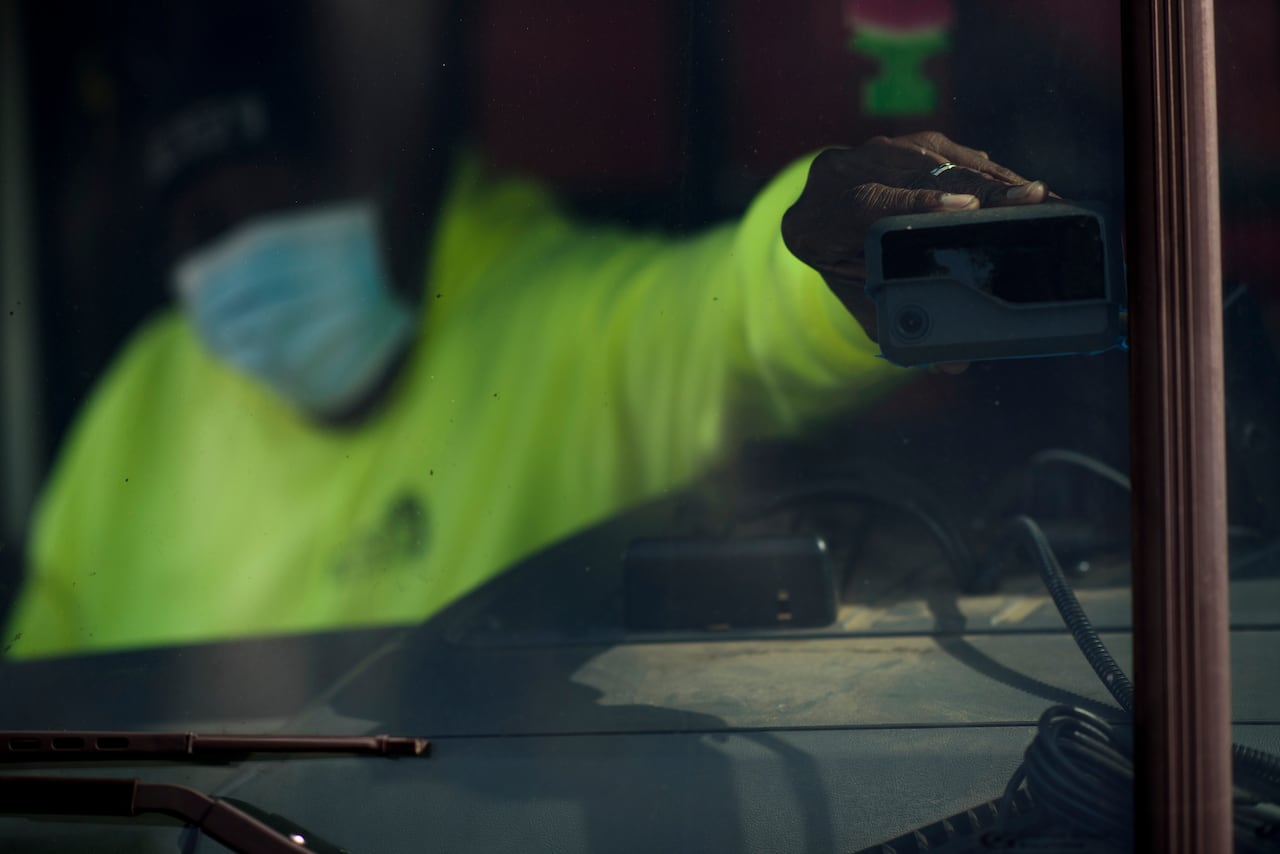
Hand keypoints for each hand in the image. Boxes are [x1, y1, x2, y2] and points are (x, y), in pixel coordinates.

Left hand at [781, 131, 1048, 343]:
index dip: (917, 203)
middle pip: (911, 174)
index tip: (965, 207)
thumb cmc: (848, 275)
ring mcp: (869, 152)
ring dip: (993, 176)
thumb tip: (954, 365)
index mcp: (816, 221)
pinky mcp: (904, 142)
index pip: (866, 204)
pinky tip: (1027, 189)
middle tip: (1033, 199)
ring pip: (937, 158)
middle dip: (977, 185)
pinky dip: (990, 172)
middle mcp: (837, 176)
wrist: (827, 229)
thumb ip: (902, 329)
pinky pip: (952, 152)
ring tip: (1043, 197)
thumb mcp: (864, 304)